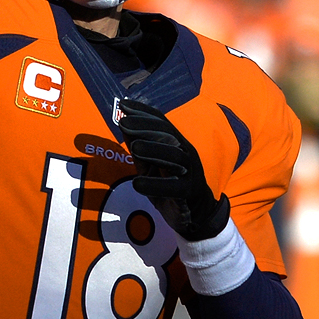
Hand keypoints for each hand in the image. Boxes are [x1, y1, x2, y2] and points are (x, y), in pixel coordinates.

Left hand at [118, 99, 229, 241]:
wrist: (194, 214)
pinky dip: (156, 184)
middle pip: (169, 135)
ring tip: (134, 147)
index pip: (162, 123)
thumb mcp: (151, 164)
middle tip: (124, 122)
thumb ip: (139, 147)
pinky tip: (138, 183)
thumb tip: (123, 124)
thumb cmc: (170, 184)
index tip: (124, 104)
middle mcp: (186, 153)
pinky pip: (174, 187)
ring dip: (154, 150)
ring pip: (175, 157)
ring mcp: (189, 173)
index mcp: (177, 144)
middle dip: (146, 127)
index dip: (144, 112)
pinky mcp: (188, 193)